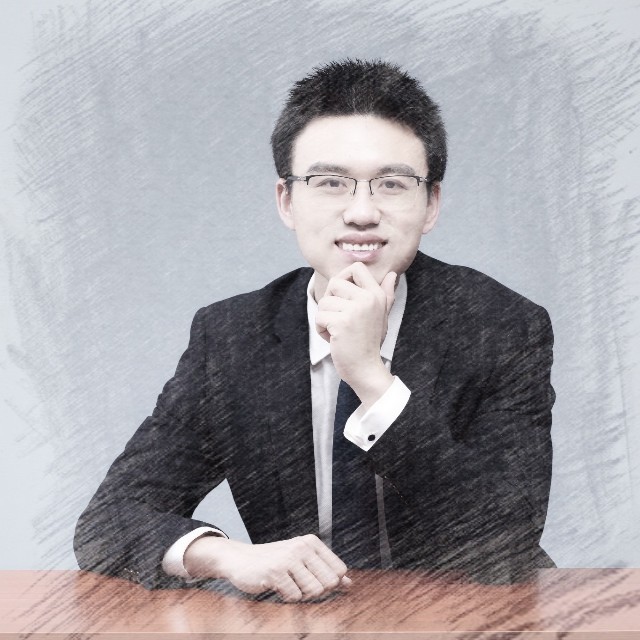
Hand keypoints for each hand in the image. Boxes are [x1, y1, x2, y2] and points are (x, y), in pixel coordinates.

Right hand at [183, 534, 351, 601]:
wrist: (240, 559)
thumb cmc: (274, 562)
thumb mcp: (302, 561)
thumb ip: (326, 571)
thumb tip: (349, 583)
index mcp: (312, 542)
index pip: (339, 571)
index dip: (329, 583)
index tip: (313, 580)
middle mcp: (302, 546)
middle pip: (328, 583)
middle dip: (315, 591)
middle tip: (298, 584)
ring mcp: (288, 558)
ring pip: (313, 591)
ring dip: (300, 594)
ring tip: (287, 584)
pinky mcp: (275, 571)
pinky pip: (294, 597)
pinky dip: (286, 597)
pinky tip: (276, 586)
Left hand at [315, 263, 395, 407]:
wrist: (366, 369)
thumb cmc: (370, 342)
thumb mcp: (381, 316)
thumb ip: (386, 295)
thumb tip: (392, 275)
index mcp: (377, 294)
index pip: (357, 268)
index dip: (343, 278)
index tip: (342, 295)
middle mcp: (368, 299)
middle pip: (335, 282)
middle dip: (330, 301)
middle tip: (338, 318)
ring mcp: (356, 310)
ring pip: (324, 302)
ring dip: (325, 319)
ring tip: (338, 332)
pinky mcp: (342, 323)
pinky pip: (320, 317)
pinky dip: (321, 330)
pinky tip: (334, 339)